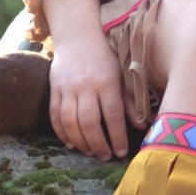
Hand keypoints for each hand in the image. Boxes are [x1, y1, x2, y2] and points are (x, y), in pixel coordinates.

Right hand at [49, 32, 131, 157]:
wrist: (78, 37)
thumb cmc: (105, 59)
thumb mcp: (121, 76)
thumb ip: (129, 101)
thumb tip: (141, 125)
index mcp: (106, 83)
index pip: (112, 115)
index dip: (117, 137)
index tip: (121, 152)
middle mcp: (86, 86)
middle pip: (89, 122)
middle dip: (98, 144)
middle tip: (104, 156)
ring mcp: (67, 88)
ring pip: (70, 122)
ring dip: (80, 142)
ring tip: (89, 152)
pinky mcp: (54, 89)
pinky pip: (55, 115)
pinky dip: (62, 133)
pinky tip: (71, 143)